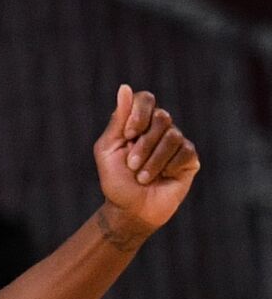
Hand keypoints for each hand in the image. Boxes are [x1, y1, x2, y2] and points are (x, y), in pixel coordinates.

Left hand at [92, 84, 200, 232]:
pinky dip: (169, 167)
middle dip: (143, 144)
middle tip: (131, 165)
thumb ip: (117, 120)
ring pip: (173, 136)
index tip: (127, 135)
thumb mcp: (108, 150)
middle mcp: (159, 129)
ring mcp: (177, 143)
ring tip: (142, 177)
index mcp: (138, 123)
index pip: (145, 99)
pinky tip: (162, 178)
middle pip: (161, 117)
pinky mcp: (189, 159)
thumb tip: (124, 88)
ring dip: (152, 161)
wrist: (130, 210)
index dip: (138, 113)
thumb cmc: (116, 181)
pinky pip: (185, 152)